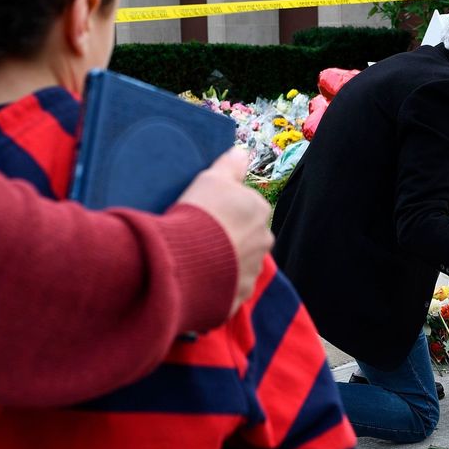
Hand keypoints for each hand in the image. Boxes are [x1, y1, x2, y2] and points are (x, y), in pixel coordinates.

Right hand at [175, 148, 271, 315]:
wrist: (185, 261)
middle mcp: (264, 242)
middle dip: (227, 238)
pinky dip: (216, 285)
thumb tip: (242, 152)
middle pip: (245, 236)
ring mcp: (252, 271)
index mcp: (260, 211)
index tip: (204, 215)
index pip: (246, 208)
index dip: (223, 211)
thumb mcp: (211, 178)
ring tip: (195, 260)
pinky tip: (197, 279)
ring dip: (223, 263)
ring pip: (238, 263)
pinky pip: (228, 288)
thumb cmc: (199, 214)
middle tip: (198, 238)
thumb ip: (230, 165)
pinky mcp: (239, 296)